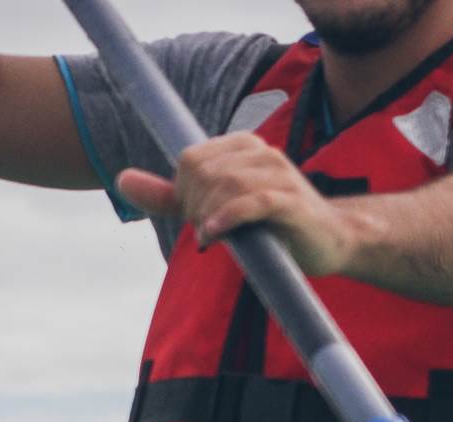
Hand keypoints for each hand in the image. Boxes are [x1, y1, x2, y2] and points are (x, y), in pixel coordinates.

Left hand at [116, 133, 353, 276]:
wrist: (331, 242)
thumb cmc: (274, 226)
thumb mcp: (215, 208)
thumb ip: (170, 196)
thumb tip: (121, 179)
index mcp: (242, 147)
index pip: (190, 160)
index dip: (184, 193)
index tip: (201, 219)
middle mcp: (261, 152)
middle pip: (203, 171)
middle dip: (196, 206)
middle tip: (210, 232)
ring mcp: (279, 174)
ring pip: (224, 185)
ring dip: (210, 215)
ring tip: (216, 237)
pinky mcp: (292, 201)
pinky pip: (251, 201)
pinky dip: (228, 217)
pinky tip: (218, 233)